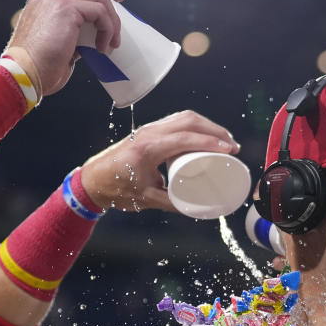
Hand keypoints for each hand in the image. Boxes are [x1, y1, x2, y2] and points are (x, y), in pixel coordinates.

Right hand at [6, 0, 124, 98]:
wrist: (24, 74)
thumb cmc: (39, 66)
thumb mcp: (59, 42)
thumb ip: (74, 32)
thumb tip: (95, 35)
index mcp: (44, 0)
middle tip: (121, 0)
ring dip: (112, 20)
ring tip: (111, 42)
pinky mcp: (65, 9)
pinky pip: (99, 12)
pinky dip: (107, 30)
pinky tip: (102, 48)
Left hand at [78, 111, 239, 212]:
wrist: (93, 180)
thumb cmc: (117, 189)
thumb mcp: (148, 199)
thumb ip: (175, 204)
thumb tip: (201, 208)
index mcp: (148, 148)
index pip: (186, 138)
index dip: (211, 142)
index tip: (229, 150)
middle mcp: (149, 133)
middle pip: (190, 121)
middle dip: (215, 131)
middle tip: (232, 146)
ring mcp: (149, 128)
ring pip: (184, 117)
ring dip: (207, 126)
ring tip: (224, 140)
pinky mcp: (149, 130)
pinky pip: (177, 121)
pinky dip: (196, 125)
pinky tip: (206, 135)